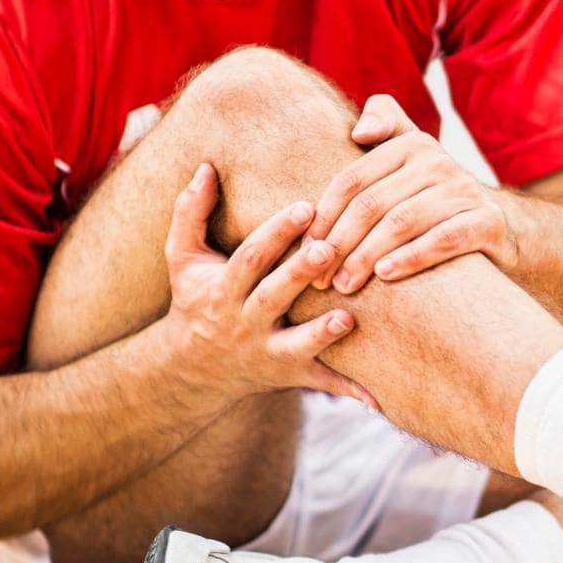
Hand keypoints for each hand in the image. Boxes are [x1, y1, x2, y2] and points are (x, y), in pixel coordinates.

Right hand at [163, 163, 374, 406]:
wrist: (193, 367)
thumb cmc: (196, 297)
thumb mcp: (182, 258)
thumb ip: (190, 212)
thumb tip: (205, 167)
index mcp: (223, 289)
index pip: (250, 257)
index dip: (276, 232)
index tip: (306, 206)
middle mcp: (244, 322)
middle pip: (274, 296)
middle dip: (301, 273)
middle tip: (331, 248)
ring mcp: (267, 352)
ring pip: (296, 344)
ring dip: (322, 333)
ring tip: (348, 317)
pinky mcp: (290, 375)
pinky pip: (322, 383)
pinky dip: (350, 390)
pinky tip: (379, 395)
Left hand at [308, 94, 518, 292]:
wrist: (498, 229)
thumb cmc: (434, 200)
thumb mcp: (409, 161)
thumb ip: (383, 128)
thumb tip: (359, 133)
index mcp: (411, 144)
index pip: (353, 180)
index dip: (324, 217)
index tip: (306, 250)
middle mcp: (439, 161)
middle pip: (372, 203)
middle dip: (340, 243)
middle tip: (320, 276)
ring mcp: (465, 190)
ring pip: (402, 222)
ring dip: (366, 256)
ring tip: (345, 284)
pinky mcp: (488, 220)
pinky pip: (443, 239)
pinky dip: (412, 257)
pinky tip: (386, 275)